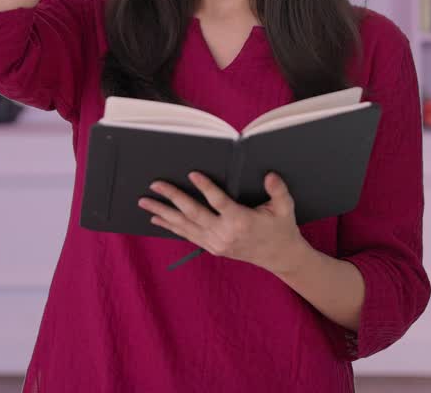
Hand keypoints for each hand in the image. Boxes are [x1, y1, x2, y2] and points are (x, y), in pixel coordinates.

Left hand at [139, 171, 310, 274]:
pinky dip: (170, 226)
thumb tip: (269, 175)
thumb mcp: (285, 208)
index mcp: (241, 221)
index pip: (218, 202)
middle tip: (155, 184)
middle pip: (193, 213)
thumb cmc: (281, 228)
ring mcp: (216, 243)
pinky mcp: (212, 247)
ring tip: (145, 202)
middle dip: (172, 197)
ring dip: (163, 213)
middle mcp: (225, 233)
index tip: (192, 174)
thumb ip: (278, 190)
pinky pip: (187, 235)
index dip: (205, 187)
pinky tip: (157, 218)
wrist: (279, 256)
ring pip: (185, 226)